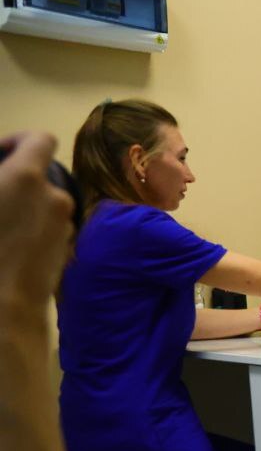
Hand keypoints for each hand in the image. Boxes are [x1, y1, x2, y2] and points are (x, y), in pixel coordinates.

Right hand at [0, 132, 74, 310]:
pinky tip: (7, 250)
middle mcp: (56, 199)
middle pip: (40, 178)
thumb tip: (4, 181)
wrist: (1, 310)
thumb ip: (0, 181)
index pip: (40, 139)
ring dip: (23, 210)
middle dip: (15, 183)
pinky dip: (31, 233)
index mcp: (27, 178)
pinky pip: (47, 233)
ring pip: (44, 207)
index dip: (19, 140)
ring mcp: (64, 229)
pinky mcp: (65, 255)